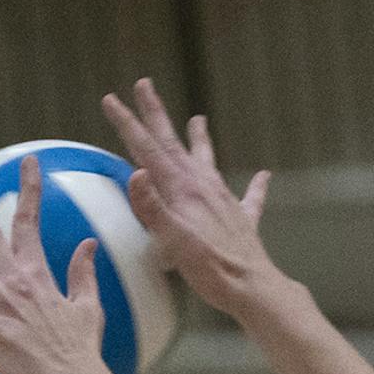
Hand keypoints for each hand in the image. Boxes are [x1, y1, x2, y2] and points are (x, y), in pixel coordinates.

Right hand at [102, 79, 272, 317]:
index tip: (111, 99)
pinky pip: (250, 197)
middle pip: (173, 144)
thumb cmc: (211, 270)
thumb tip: (135, 174)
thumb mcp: (173, 241)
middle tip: (144, 84)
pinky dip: (255, 185)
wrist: (252, 288)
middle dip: (155, 114)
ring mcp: (224, 200)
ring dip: (200, 139)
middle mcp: (203, 186)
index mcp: (183, 189)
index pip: (148, 150)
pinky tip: (263, 176)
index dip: (128, 124)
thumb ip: (152, 208)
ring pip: (207, 160)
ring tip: (198, 119)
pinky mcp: (242, 220)